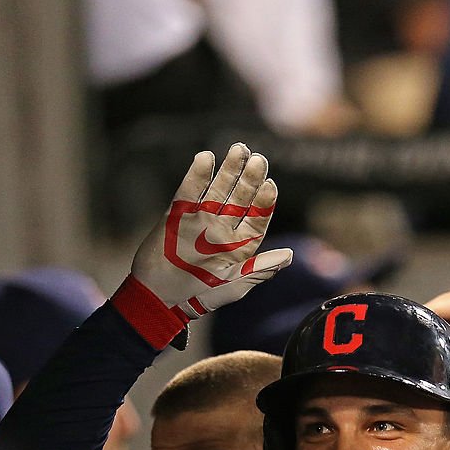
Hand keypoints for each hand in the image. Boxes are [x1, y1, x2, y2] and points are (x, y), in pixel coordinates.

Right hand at [130, 144, 292, 321]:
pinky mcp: (178, 215)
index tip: (270, 185)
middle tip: (259, 159)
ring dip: (228, 170)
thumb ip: (260, 269)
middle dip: (250, 179)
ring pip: (218, 190)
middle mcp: (223, 228)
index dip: (264, 201)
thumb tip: (288, 256)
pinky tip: (205, 158)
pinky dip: (196, 175)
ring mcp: (201, 219)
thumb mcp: (234, 285)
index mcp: (241, 245)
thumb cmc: (201, 296)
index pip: (258, 218)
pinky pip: (189, 191)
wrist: (161, 299)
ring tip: (239, 149)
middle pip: (241, 199)